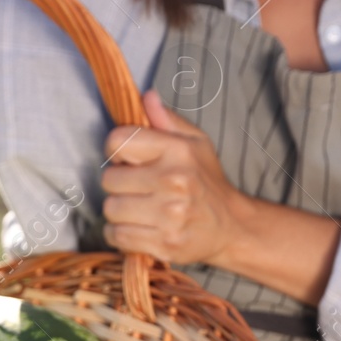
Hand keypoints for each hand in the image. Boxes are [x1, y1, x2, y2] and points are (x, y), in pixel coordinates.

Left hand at [99, 89, 240, 267]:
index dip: (115, 150)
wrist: (232, 226)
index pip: (117, 141)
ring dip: (119, 211)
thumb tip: (146, 97)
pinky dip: (121, 234)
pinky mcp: (165, 243)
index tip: (127, 159)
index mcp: (177, 151)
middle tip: (136, 187)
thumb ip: (166, 120)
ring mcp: (170, 215)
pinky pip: (118, 236)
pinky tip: (138, 227)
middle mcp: (173, 181)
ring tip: (139, 208)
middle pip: (109, 179)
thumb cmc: (207, 180)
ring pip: (111, 209)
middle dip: (118, 184)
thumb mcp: (195, 142)